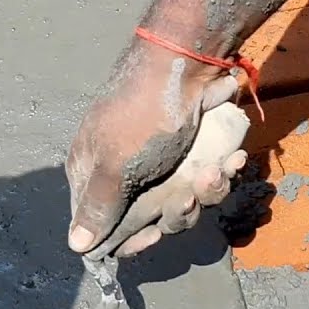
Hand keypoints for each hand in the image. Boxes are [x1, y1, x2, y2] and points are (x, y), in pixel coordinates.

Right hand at [66, 43, 244, 257]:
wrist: (188, 62)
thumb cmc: (143, 114)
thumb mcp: (115, 164)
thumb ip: (98, 206)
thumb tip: (76, 245)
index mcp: (95, 171)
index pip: (102, 224)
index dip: (128, 238)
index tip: (152, 238)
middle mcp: (126, 169)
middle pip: (150, 217)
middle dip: (177, 212)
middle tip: (187, 198)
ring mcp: (162, 161)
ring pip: (185, 200)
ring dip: (205, 191)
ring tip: (215, 170)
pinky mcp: (194, 152)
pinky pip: (207, 179)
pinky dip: (222, 173)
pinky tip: (233, 160)